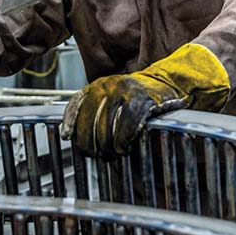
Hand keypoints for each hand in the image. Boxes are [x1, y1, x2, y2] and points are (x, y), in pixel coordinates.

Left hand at [61, 73, 184, 159]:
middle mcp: (107, 86)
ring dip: (108, 147)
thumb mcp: (112, 95)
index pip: (76, 103)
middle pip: (89, 123)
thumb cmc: (138, 94)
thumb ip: (95, 109)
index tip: (68, 137)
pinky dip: (123, 143)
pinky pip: (125, 129)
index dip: (70, 122)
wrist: (167, 81)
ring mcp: (124, 92)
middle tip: (98, 153)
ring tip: (113, 152)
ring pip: (106, 129)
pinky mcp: (141, 101)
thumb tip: (75, 135)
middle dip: (91, 144)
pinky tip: (124, 147)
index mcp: (97, 85)